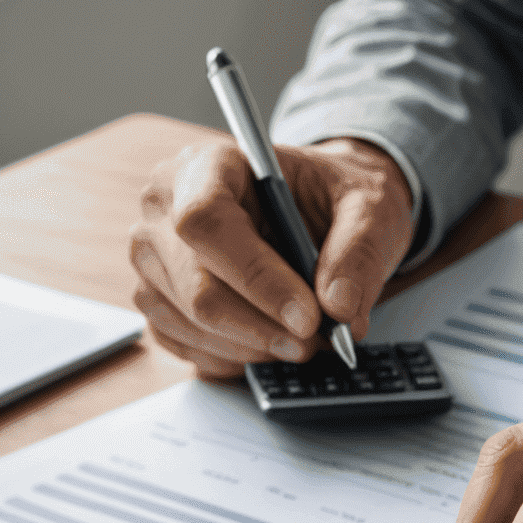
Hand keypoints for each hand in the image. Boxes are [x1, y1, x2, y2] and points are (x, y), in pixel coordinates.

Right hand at [129, 137, 414, 379]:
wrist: (318, 209)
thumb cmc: (333, 197)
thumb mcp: (369, 206)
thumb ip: (359, 252)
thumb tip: (339, 307)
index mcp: (208, 165)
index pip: (206, 223)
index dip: (257, 278)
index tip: (308, 316)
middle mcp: (165, 208)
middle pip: (196, 286)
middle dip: (264, 327)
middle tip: (317, 340)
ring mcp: (153, 258)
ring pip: (191, 323)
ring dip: (256, 347)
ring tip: (304, 339)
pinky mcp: (158, 300)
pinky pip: (187, 346)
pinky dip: (237, 357)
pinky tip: (270, 341)